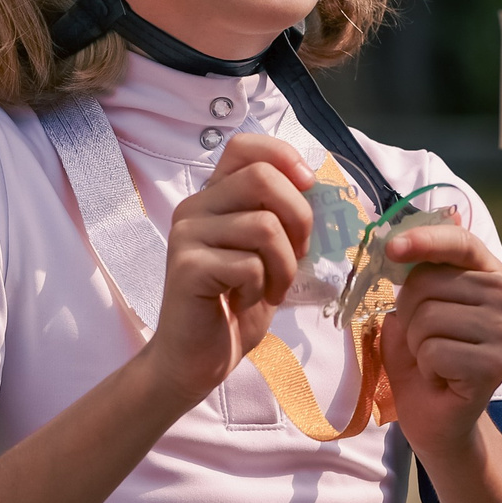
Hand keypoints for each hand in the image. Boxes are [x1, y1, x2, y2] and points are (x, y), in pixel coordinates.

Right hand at [142, 133, 314, 408]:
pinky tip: (244, 302)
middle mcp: (194, 207)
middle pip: (262, 178)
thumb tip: (314, 184)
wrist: (200, 356)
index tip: (308, 185)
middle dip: (298, 218)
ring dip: (284, 264)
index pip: (245, 146)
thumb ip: (280, 216)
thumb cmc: (237, 303)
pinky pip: (249, 264)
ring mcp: (187, 235)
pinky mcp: (187, 267)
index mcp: (214, 196)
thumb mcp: (268, 252)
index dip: (284, 156)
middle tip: (297, 254)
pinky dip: (262, 288)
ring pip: (263, 226)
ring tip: (271, 287)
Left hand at [378, 222, 501, 461]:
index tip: (392, 248)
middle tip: (421, 338)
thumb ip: (413, 273)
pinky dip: (425, 366)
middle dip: (409, 313)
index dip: (424, 239)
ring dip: (416, 343)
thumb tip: (404, 238)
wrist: (433, 414)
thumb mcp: (411, 307)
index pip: (459, 242)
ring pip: (429, 317)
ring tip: (431, 359)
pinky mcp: (495, 366)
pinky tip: (440, 377)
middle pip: (429, 282)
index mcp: (488, 274)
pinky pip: (435, 351)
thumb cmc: (422, 355)